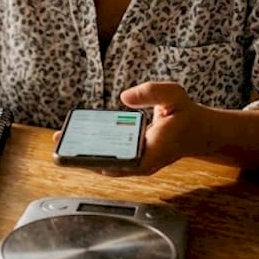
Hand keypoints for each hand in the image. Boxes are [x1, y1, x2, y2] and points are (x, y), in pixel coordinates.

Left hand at [51, 82, 206, 175]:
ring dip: (84, 155)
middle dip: (81, 156)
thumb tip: (124, 97)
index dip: (98, 159)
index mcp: (152, 153)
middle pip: (107, 166)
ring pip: (106, 164)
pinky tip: (78, 139)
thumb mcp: (175, 95)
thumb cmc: (187, 114)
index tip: (78, 152)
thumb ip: (151, 92)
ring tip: (61, 140)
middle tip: (59, 142)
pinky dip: (94, 151)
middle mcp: (143, 164)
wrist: (200, 131)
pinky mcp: (134, 159)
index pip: (121, 162)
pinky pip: (111, 159)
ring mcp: (138, 164)